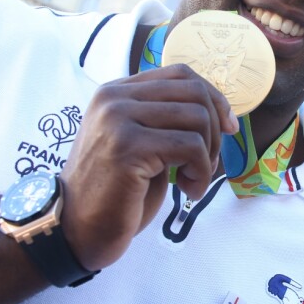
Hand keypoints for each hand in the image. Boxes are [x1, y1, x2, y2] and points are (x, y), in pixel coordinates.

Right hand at [59, 64, 238, 270]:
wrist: (75, 230)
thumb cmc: (116, 191)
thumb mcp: (141, 143)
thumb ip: (167, 119)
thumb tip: (221, 110)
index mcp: (117, 92)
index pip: (180, 73)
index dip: (213, 97)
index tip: (227, 127)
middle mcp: (114, 98)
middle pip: (193, 91)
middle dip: (215, 129)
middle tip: (208, 163)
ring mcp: (118, 119)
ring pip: (196, 117)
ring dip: (209, 155)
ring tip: (193, 180)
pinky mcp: (128, 146)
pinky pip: (191, 147)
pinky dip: (201, 171)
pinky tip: (188, 191)